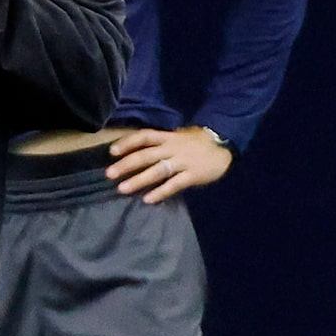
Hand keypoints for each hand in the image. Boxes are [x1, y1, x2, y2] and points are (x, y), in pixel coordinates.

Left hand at [108, 126, 232, 204]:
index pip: (144, 137)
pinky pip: (175, 183)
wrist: (224, 145)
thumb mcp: (178, 136)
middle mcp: (173, 148)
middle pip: (146, 155)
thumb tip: (138, 151)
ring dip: (139, 179)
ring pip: (158, 170)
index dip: (127, 143)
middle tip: (110, 174)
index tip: (112, 152)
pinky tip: (149, 199)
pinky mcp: (193, 174)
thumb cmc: (197, 142)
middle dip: (126, 164)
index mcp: (168, 137)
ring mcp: (183, 161)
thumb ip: (161, 143)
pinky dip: (161, 191)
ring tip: (123, 188)